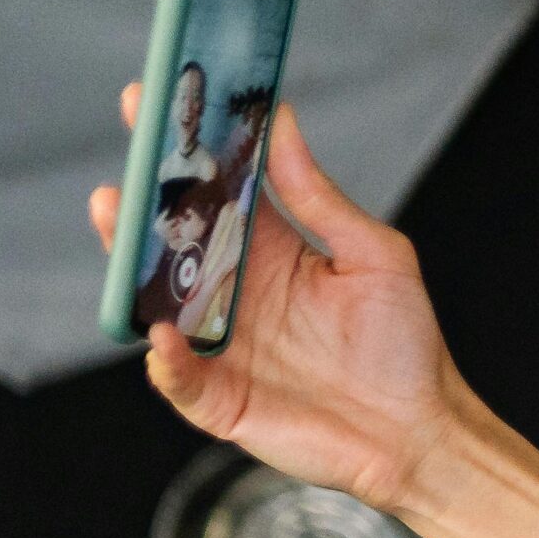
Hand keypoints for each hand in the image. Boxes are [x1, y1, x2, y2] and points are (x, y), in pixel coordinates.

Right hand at [90, 82, 460, 515]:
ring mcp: (222, 346)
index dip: (179, 149)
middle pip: (169, 241)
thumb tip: (282, 122)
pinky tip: (164, 336)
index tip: (151, 102)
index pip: (210, 190)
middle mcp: (235, 293)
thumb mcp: (377, 258)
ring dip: (129, 266)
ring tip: (117, 222)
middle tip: (126, 167)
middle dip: (139, 202)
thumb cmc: (407, 348)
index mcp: (268, 251)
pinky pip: (180, 379)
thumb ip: (322, 197)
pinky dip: (167, 360)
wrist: (421, 435)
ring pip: (156, 301)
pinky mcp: (223, 400)